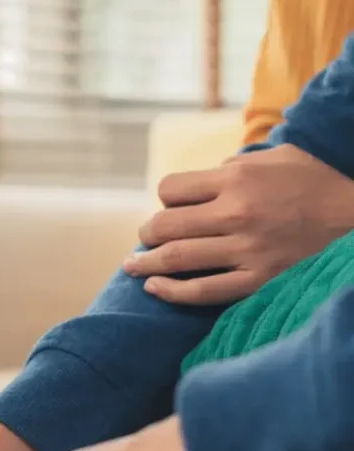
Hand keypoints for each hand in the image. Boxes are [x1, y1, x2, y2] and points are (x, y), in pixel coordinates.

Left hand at [125, 145, 353, 304]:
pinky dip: (171, 292)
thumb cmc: (317, 184)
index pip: (170, 189)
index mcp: (236, 180)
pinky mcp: (258, 280)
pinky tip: (154, 289)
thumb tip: (202, 180)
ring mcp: (246, 250)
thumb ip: (234, 166)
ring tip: (134, 265)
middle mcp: (236, 214)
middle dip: (147, 232)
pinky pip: (202, 292)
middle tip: (145, 239)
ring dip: (146, 263)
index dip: (165, 198)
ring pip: (175, 258)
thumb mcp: (277, 158)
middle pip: (164, 225)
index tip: (171, 206)